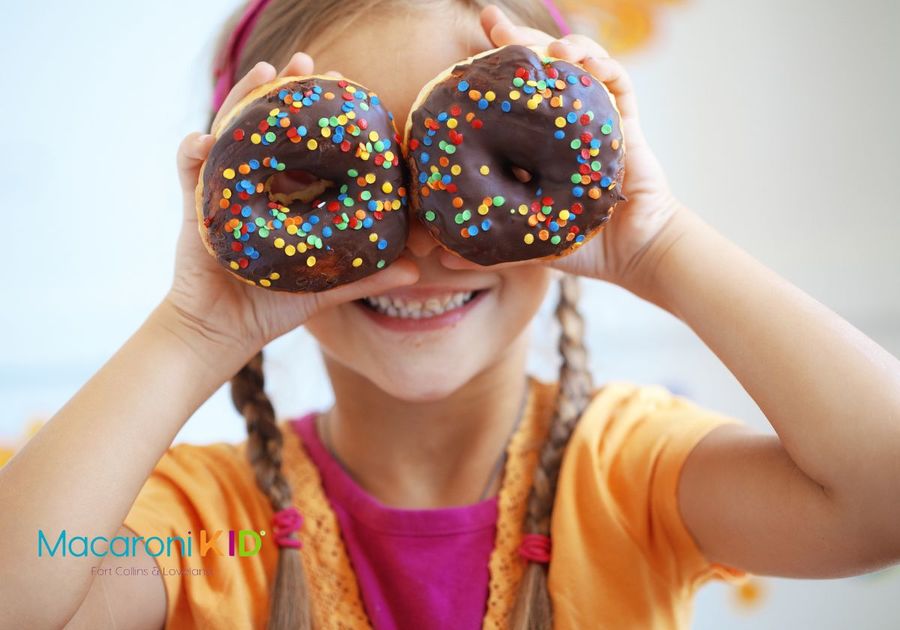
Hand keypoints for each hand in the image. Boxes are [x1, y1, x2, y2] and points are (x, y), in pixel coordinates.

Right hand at [164, 53, 417, 363]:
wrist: (221, 332)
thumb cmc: (271, 308)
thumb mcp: (324, 287)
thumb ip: (366, 276)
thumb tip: (417, 269)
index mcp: (286, 198)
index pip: (304, 146)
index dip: (322, 117)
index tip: (346, 89)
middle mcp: (255, 185)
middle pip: (267, 126)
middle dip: (286, 91)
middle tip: (309, 64)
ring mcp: (223, 190)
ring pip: (231, 133)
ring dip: (244, 100)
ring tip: (265, 72)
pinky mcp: (194, 207)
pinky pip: (187, 171)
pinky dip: (193, 153)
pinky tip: (204, 139)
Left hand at [439, 6, 684, 293]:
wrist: (633, 254)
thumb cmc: (584, 248)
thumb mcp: (526, 243)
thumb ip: (487, 245)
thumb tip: (438, 258)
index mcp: (538, 146)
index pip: (511, 99)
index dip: (489, 74)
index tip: (461, 57)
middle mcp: (564, 126)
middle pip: (540, 71)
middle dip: (516, 41)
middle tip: (491, 21)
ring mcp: (595, 119)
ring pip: (578, 66)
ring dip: (562, 46)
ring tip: (547, 45)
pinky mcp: (625, 122)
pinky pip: (617, 82)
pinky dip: (602, 64)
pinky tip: (583, 60)